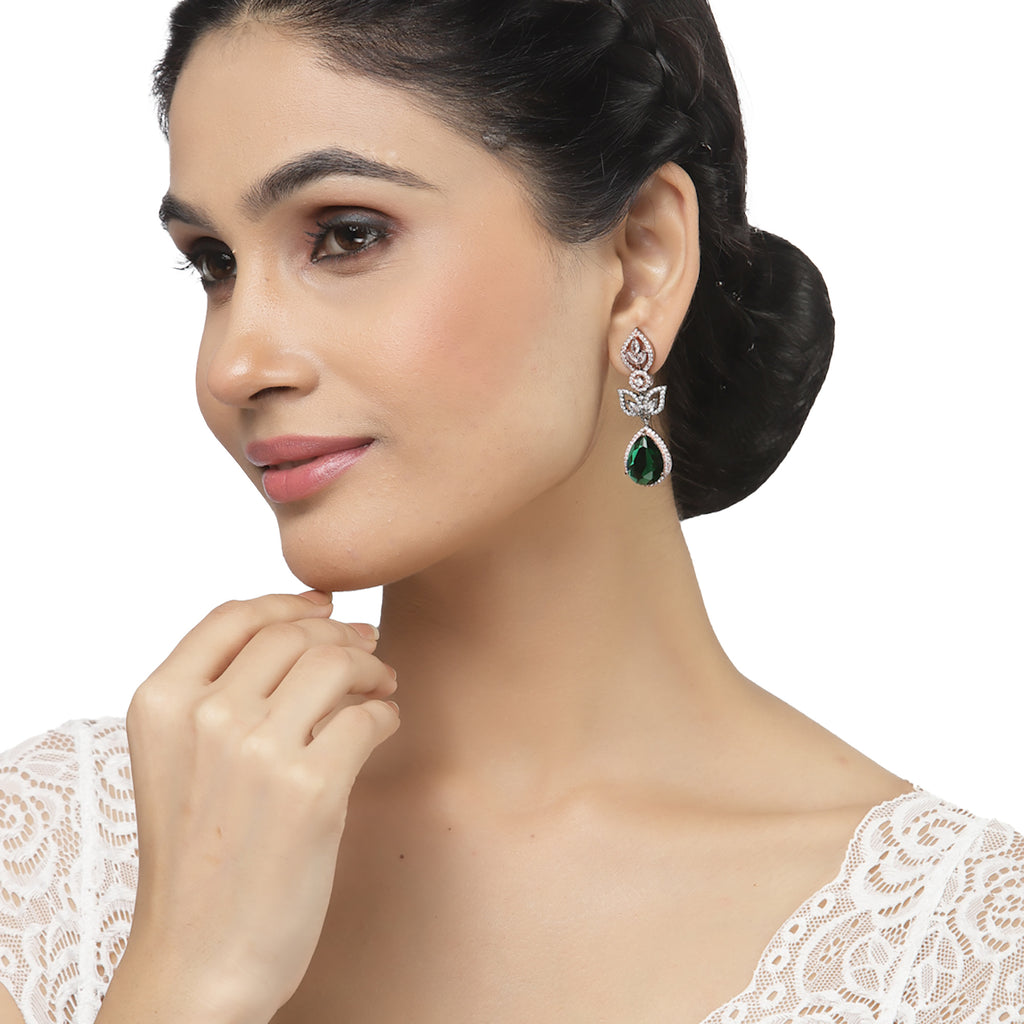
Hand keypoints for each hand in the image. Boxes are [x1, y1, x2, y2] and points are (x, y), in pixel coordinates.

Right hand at [114, 592, 398, 1022]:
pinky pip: (369, 716)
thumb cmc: (197, 857)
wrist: (201, 958)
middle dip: (339, 634)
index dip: (288, 602)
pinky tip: (382, 728)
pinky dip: (386, 713)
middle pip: (293, 632)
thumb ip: (217, 692)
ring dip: (371, 667)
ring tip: (381, 686)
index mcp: (159, 702)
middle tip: (367, 648)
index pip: (234, 615)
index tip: (324, 608)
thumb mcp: (176, 759)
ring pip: (336, 662)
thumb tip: (306, 623)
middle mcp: (204, 717)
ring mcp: (258, 751)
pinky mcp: (313, 789)